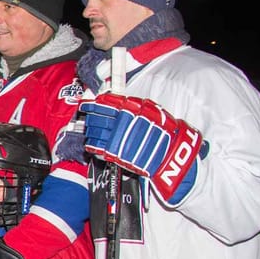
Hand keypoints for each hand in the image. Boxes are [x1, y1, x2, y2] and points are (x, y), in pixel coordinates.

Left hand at [80, 93, 202, 202]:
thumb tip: (118, 102)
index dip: (96, 103)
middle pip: (100, 117)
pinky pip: (98, 148)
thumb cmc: (166, 134)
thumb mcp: (156, 114)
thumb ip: (138, 108)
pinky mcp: (117, 154)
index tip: (89, 103)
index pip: (110, 102)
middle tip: (87, 115)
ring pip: (97, 131)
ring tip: (89, 129)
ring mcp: (120, 138)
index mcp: (136, 109)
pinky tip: (91, 143)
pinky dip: (92, 145)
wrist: (172, 156)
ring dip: (91, 130)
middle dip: (91, 116)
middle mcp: (125, 122)